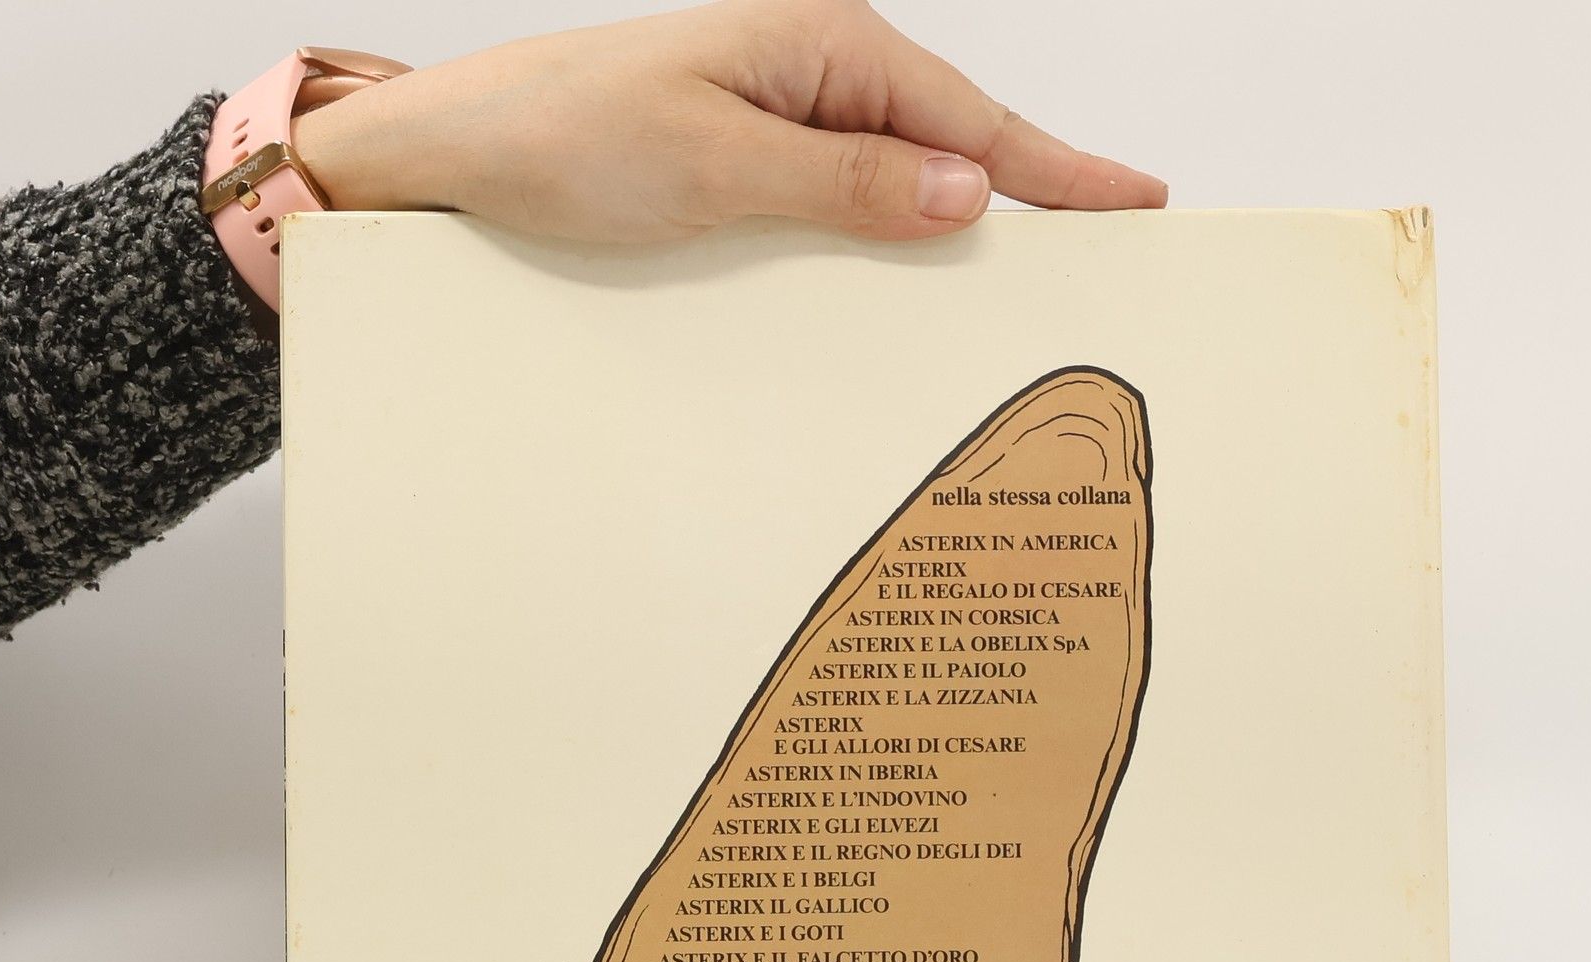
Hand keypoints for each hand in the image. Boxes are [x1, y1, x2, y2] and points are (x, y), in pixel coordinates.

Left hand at [291, 1, 1166, 243]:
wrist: (451, 161)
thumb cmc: (562, 137)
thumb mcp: (714, 163)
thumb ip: (845, 183)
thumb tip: (968, 194)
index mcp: (819, 47)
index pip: (969, 117)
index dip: (1057, 168)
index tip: (1138, 204)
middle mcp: (810, 78)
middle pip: (952, 146)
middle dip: (1032, 200)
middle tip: (1112, 255)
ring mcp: (781, 128)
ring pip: (902, 187)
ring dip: (958, 235)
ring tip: (1035, 282)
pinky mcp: (748, 177)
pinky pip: (847, 214)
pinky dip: (890, 249)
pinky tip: (915, 285)